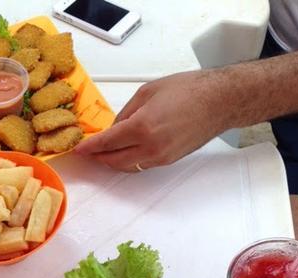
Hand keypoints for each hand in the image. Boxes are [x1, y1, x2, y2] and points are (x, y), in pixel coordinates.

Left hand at [74, 70, 228, 171]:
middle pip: (114, 161)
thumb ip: (125, 113)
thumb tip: (113, 129)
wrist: (218, 102)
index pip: (107, 143)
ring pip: (127, 167)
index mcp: (141, 127)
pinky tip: (124, 152)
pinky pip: (141, 165)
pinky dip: (128, 161)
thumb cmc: (187, 90)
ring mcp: (160, 157)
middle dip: (98, 157)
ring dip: (113, 161)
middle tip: (89, 152)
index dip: (90, 147)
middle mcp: (150, 147)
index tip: (78, 150)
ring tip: (103, 153)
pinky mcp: (168, 161)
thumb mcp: (147, 92)